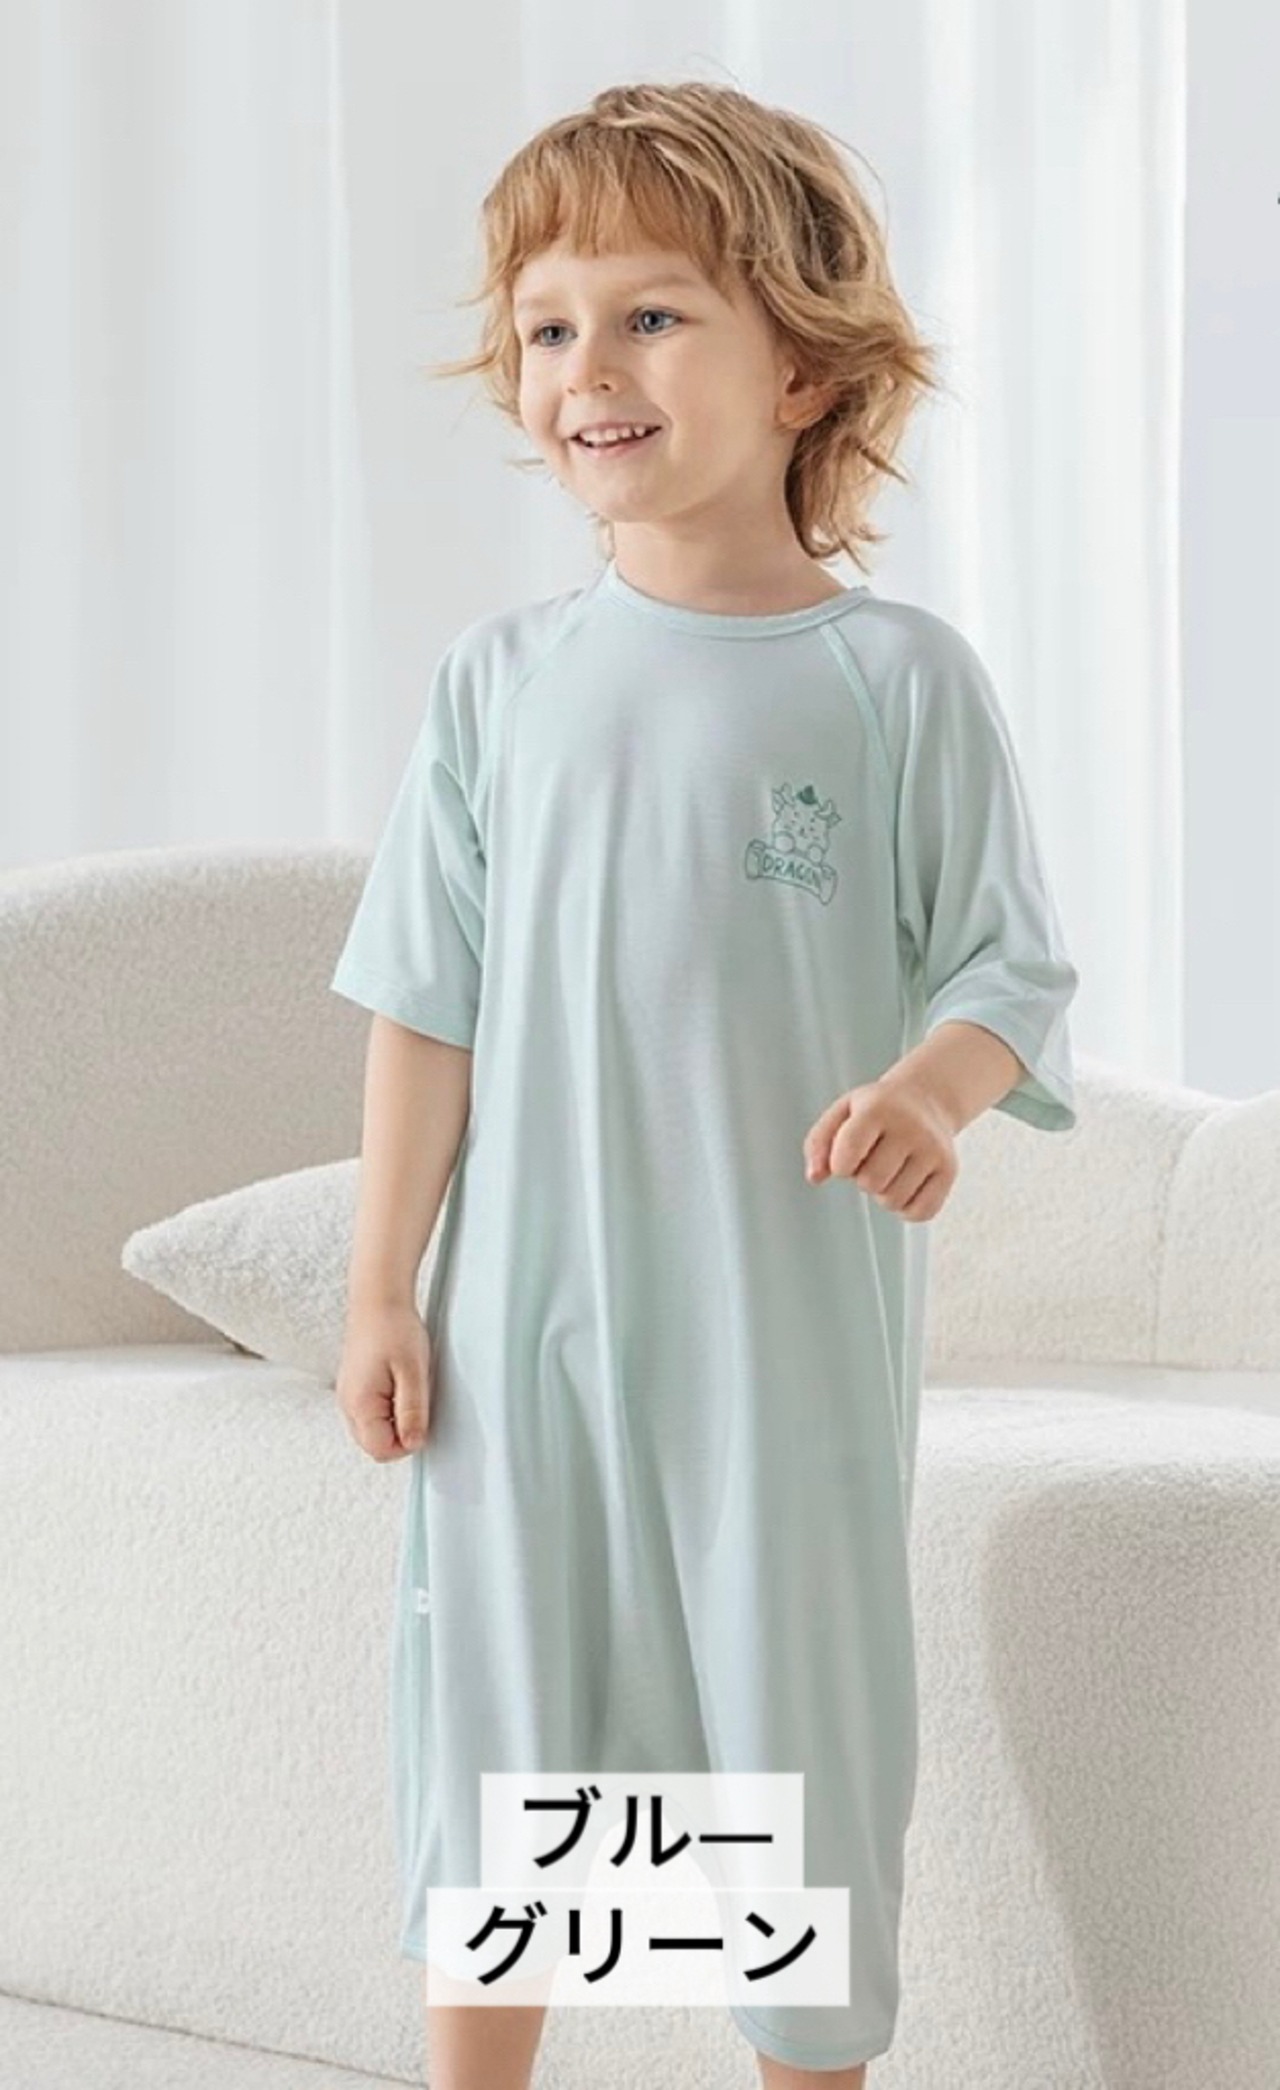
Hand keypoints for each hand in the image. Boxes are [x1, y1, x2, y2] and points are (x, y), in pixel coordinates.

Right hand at [335, 1302, 432, 1459]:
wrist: (378, 1298)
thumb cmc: (394, 1328)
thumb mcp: (413, 1373)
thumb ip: (412, 1412)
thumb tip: (414, 1443)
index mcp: (359, 1405)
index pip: (381, 1451)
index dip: (408, 1443)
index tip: (421, 1420)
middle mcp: (347, 1404)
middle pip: (375, 1444)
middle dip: (400, 1433)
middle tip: (416, 1402)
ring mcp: (348, 1396)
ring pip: (373, 1430)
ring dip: (395, 1420)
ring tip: (407, 1388)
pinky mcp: (354, 1387)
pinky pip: (371, 1413)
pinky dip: (388, 1408)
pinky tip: (399, 1385)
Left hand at [802, 1075, 958, 1222]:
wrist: (926, 1100)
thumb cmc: (876, 1111)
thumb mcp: (841, 1113)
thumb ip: (818, 1143)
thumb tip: (815, 1178)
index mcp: (877, 1109)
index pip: (846, 1158)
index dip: (840, 1166)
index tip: (847, 1154)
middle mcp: (911, 1128)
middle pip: (870, 1183)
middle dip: (862, 1178)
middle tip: (872, 1159)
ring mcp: (934, 1149)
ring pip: (893, 1201)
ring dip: (883, 1194)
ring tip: (890, 1168)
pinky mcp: (949, 1170)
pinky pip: (920, 1213)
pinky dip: (906, 1209)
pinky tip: (905, 1185)